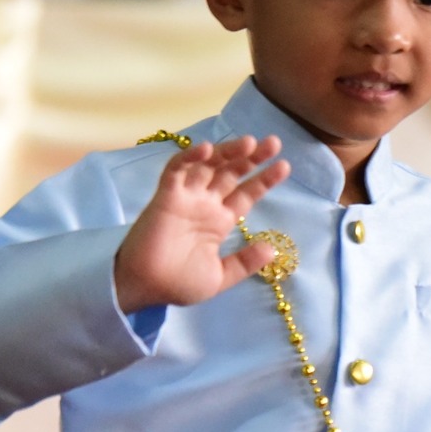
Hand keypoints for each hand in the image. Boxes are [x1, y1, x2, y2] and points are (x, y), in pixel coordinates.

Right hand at [114, 136, 290, 312]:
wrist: (146, 289)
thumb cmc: (178, 284)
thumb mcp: (219, 276)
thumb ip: (244, 262)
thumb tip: (272, 249)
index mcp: (219, 221)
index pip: (246, 194)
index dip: (264, 180)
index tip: (285, 166)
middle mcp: (205, 205)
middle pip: (231, 173)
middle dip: (252, 157)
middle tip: (273, 142)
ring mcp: (185, 198)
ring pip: (208, 165)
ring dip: (227, 151)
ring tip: (249, 142)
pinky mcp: (165, 196)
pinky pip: (176, 171)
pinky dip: (189, 157)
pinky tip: (207, 149)